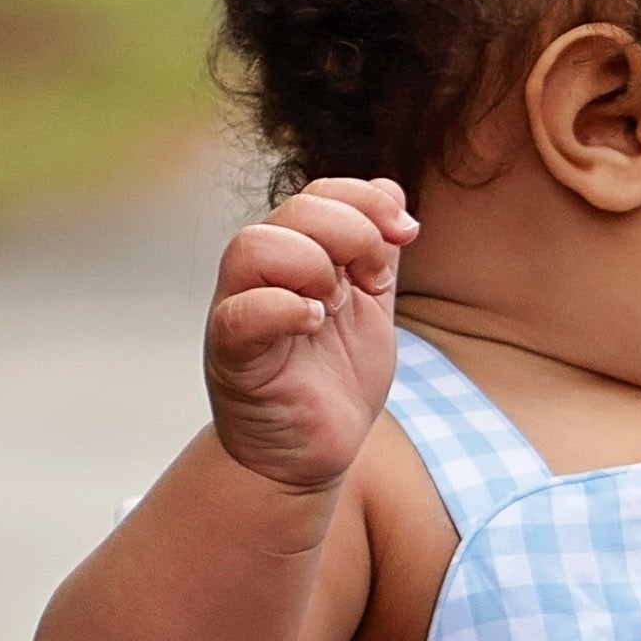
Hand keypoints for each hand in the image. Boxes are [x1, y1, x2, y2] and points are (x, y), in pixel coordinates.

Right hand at [204, 177, 417, 495]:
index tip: (407, 232)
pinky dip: (284, 309)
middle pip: (293, 210)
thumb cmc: (334, 380)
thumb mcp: (369, 306)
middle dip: (351, 231)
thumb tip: (390, 187)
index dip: (366, 200)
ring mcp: (241, 310)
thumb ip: (376, 250)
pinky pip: (241, 313)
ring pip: (254, 246)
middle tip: (374, 277)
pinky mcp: (232, 356)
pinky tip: (316, 323)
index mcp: (295, 255)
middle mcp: (261, 274)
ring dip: (311, 265)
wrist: (311, 453)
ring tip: (334, 305)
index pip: (320, 192)